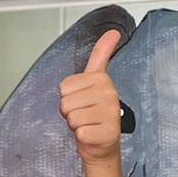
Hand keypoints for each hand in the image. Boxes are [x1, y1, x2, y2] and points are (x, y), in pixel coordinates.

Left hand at [59, 29, 122, 165]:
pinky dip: (81, 137)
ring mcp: (111, 114)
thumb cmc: (94, 114)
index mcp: (103, 80)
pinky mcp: (107, 133)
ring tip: (88, 124)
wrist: (102, 144)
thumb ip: (100, 56)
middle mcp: (110, 94)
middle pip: (66, 102)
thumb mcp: (94, 82)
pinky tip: (92, 135)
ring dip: (75, 125)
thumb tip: (113, 32)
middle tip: (84, 115)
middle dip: (70, 112)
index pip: (64, 86)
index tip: (82, 100)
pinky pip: (79, 133)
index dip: (68, 96)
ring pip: (72, 117)